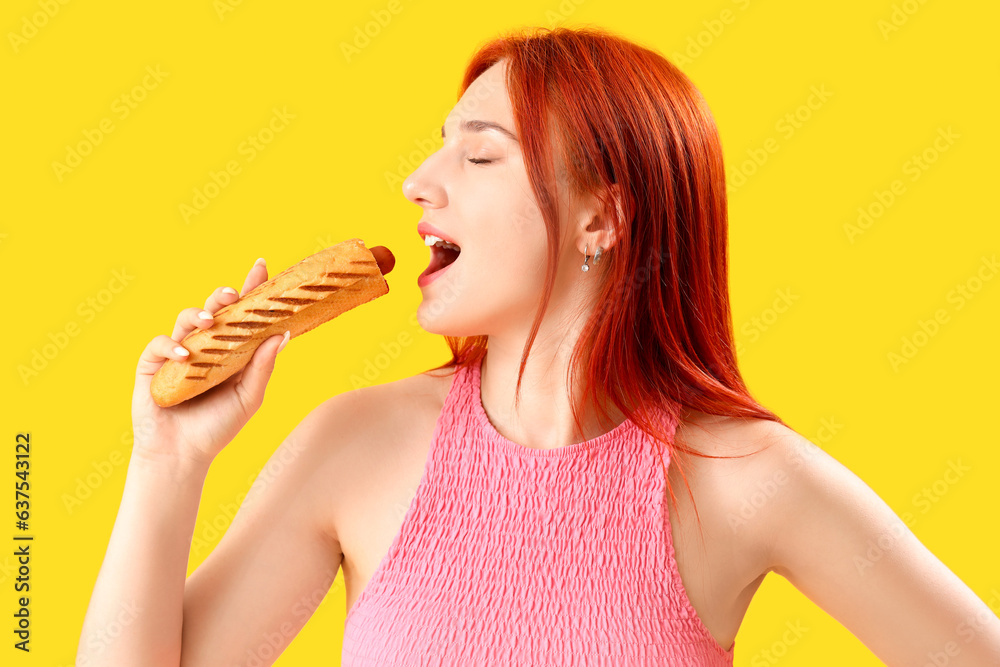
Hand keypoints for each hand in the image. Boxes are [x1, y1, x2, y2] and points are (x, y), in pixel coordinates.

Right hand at [130, 258, 287, 468]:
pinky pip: (160, 344)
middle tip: (233, 294)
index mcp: (230, 350)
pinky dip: (172, 345)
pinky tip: (186, 354)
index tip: (262, 267)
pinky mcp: (153, 364)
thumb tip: (283, 334)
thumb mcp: (249, 397)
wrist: (183, 455)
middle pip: (214, 309)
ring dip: (199, 315)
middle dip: (223, 296)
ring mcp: (178, 352)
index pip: (242, 313)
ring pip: (186, 319)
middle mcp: (205, 345)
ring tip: (212, 321)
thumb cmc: (218, 426)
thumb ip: (262, 366)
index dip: (251, 289)